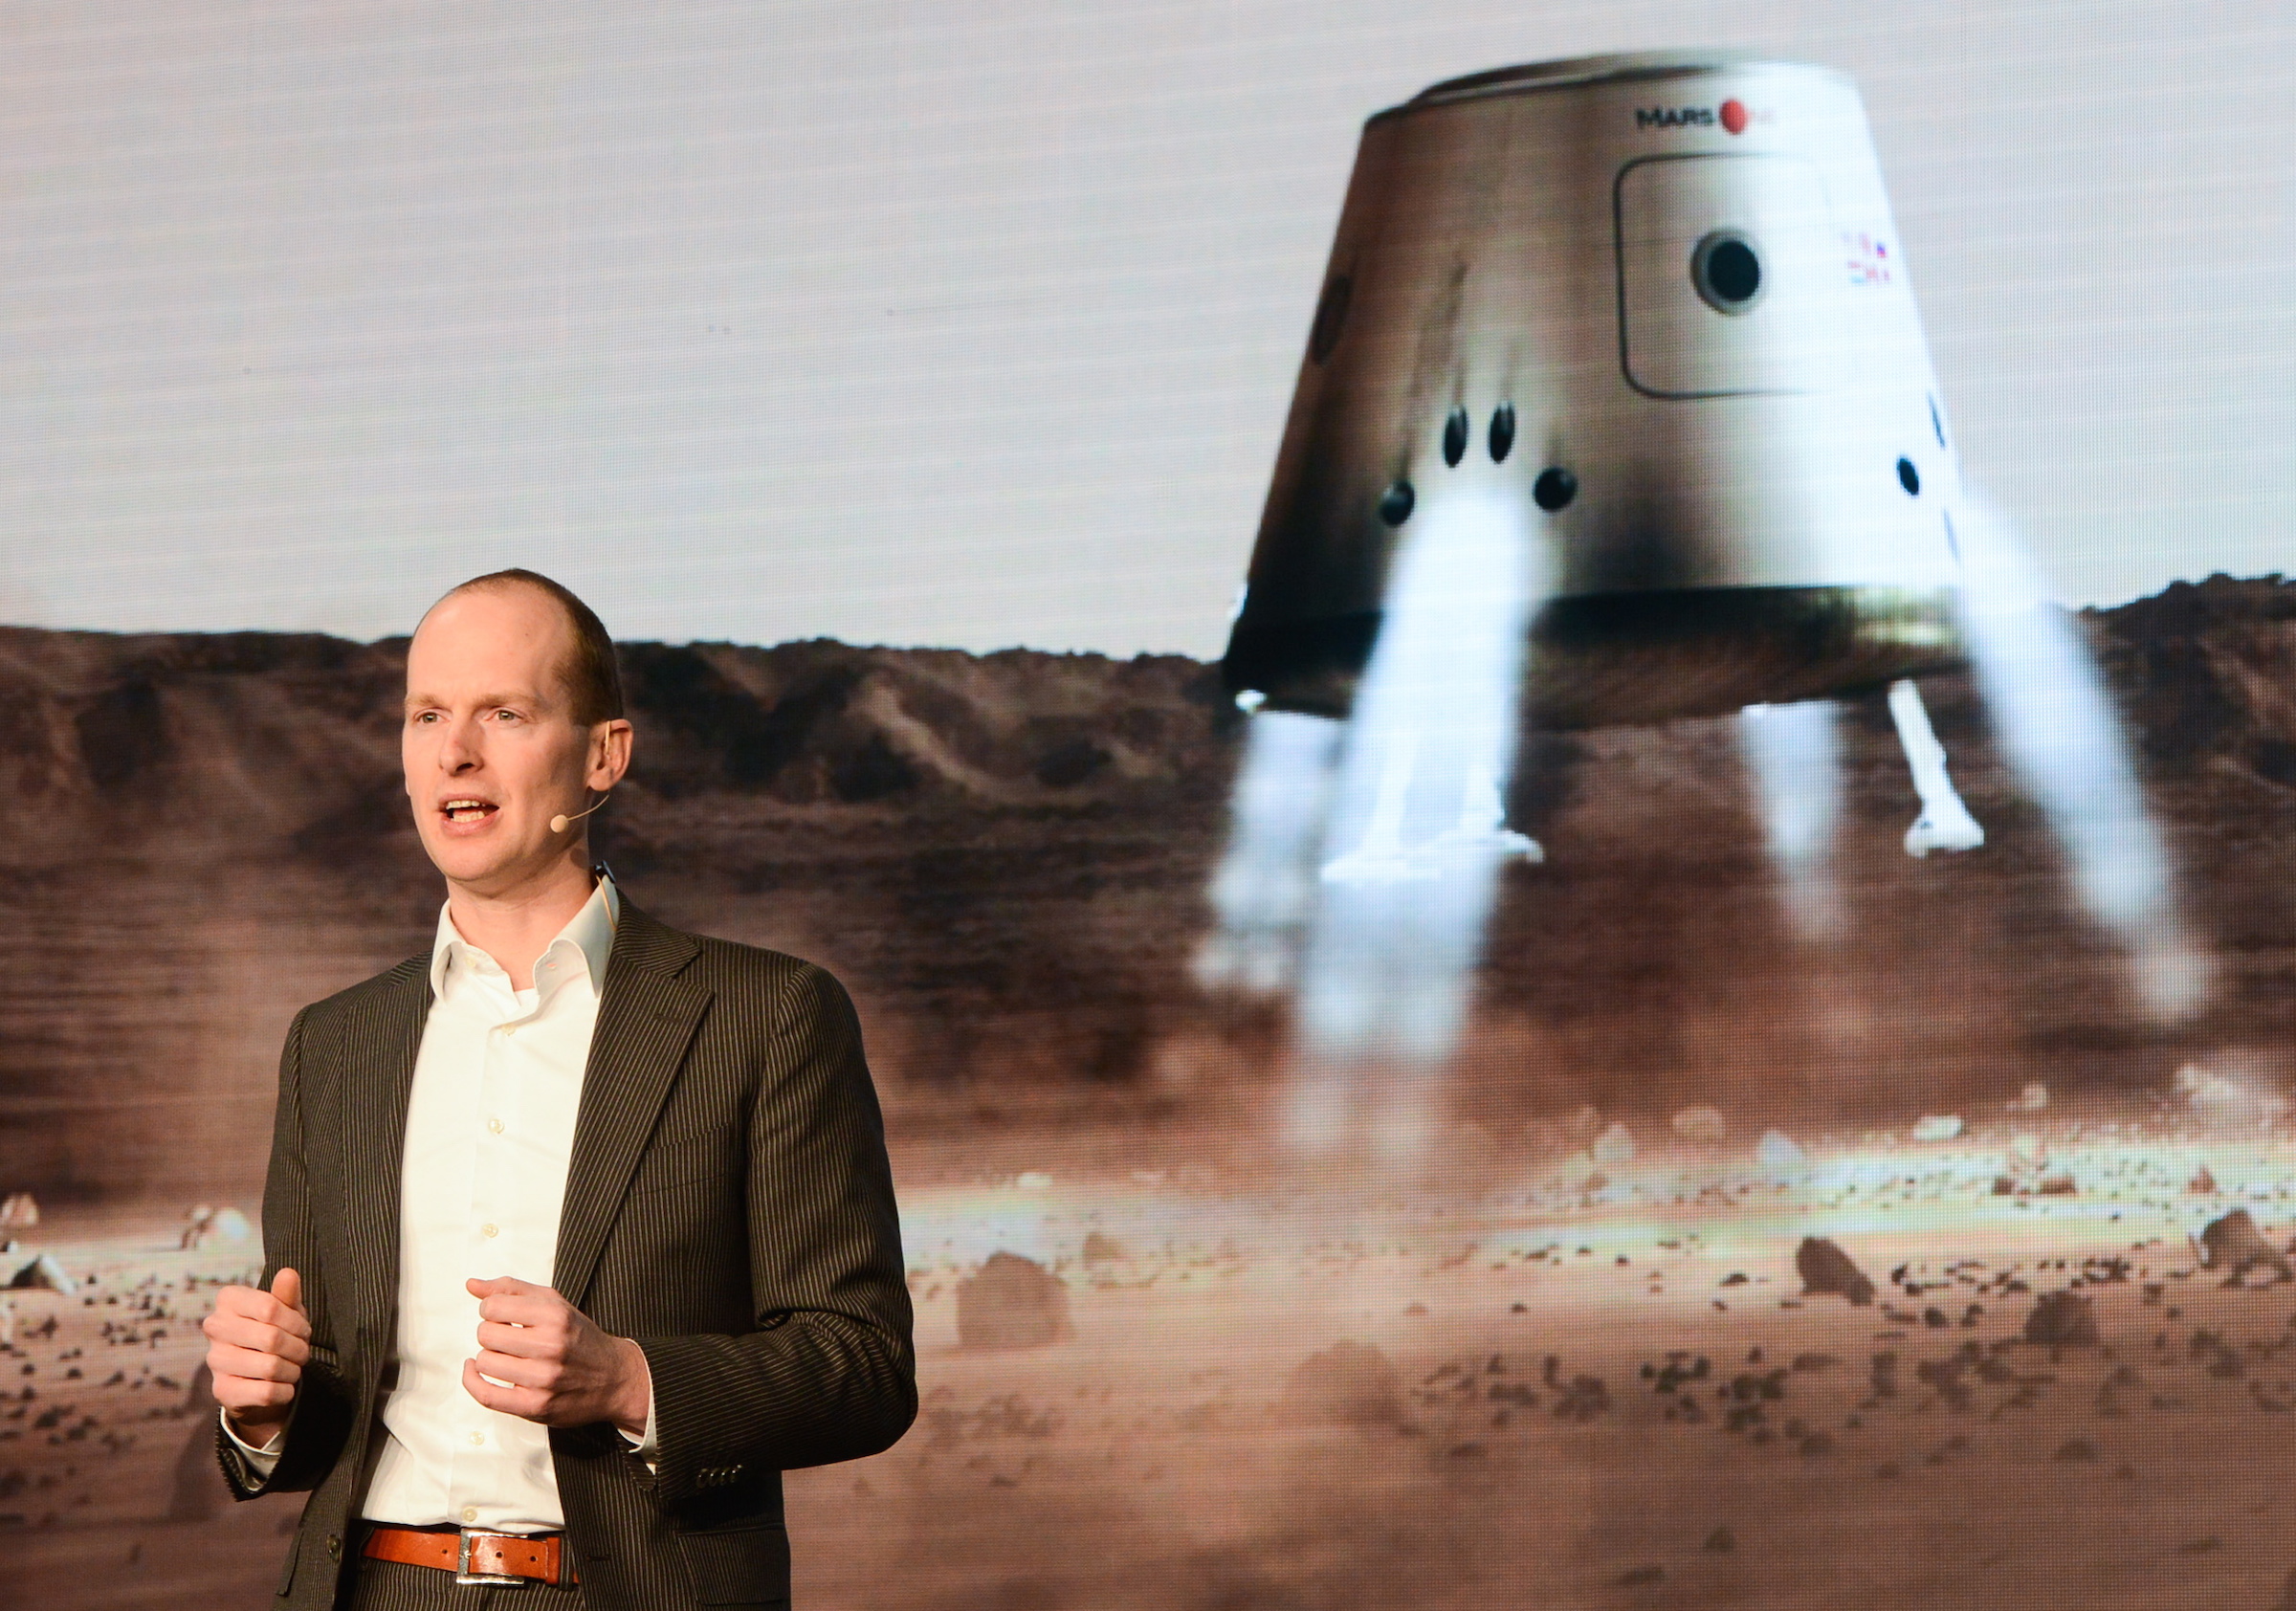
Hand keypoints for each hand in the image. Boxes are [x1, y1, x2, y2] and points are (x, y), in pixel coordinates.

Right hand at [201, 1268, 310, 1447]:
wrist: (257, 1376)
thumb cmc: (275, 1332)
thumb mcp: (286, 1310)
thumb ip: (287, 1293)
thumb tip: (288, 1273)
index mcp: (229, 1300)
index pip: (270, 1308)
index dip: (296, 1322)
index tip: (303, 1330)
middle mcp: (215, 1327)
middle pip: (272, 1339)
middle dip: (298, 1348)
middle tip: (302, 1352)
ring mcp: (214, 1360)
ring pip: (270, 1367)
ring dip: (293, 1370)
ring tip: (293, 1368)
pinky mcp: (221, 1390)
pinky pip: (265, 1393)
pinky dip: (284, 1391)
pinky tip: (283, 1386)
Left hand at [462, 1276, 650, 1436]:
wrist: (614, 1379)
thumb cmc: (580, 1340)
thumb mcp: (555, 1304)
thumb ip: (513, 1290)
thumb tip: (472, 1285)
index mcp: (555, 1316)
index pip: (492, 1306)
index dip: (491, 1310)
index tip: (501, 1316)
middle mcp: (551, 1346)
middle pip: (485, 1334)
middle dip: (491, 1333)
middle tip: (507, 1337)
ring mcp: (543, 1378)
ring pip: (484, 1361)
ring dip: (489, 1357)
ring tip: (507, 1356)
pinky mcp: (535, 1406)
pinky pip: (486, 1394)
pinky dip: (472, 1381)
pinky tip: (475, 1371)